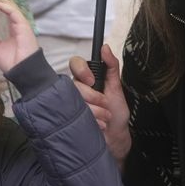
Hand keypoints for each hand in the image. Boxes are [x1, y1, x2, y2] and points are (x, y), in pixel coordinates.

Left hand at [0, 0, 39, 72]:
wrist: (21, 71)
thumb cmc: (11, 62)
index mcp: (13, 28)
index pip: (4, 10)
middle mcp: (18, 23)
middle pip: (7, 5)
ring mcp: (21, 23)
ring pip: (10, 5)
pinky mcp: (23, 24)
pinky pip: (12, 11)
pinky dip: (1, 6)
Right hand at [70, 44, 130, 162]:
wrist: (115, 137)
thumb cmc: (115, 113)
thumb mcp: (116, 87)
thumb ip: (112, 66)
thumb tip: (105, 48)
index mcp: (86, 79)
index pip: (75, 64)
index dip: (82, 70)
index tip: (92, 80)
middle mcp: (76, 90)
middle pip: (75, 84)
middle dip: (94, 96)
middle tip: (105, 104)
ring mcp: (70, 104)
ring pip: (74, 100)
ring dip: (94, 110)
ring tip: (105, 117)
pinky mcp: (68, 119)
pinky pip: (73, 115)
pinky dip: (91, 120)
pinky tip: (99, 125)